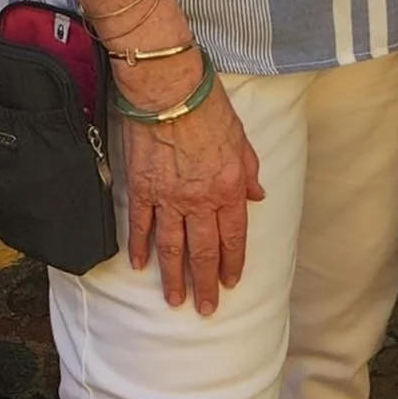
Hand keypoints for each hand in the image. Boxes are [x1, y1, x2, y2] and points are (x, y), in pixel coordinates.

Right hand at [122, 77, 265, 314]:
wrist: (168, 88)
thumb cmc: (208, 105)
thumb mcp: (241, 136)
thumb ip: (249, 169)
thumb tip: (256, 196)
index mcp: (229, 186)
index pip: (234, 236)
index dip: (233, 263)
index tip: (231, 283)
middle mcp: (200, 199)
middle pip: (204, 251)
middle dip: (206, 284)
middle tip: (206, 310)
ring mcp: (168, 198)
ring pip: (172, 248)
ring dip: (174, 278)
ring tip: (176, 300)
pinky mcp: (142, 190)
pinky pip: (142, 227)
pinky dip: (141, 248)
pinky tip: (141, 266)